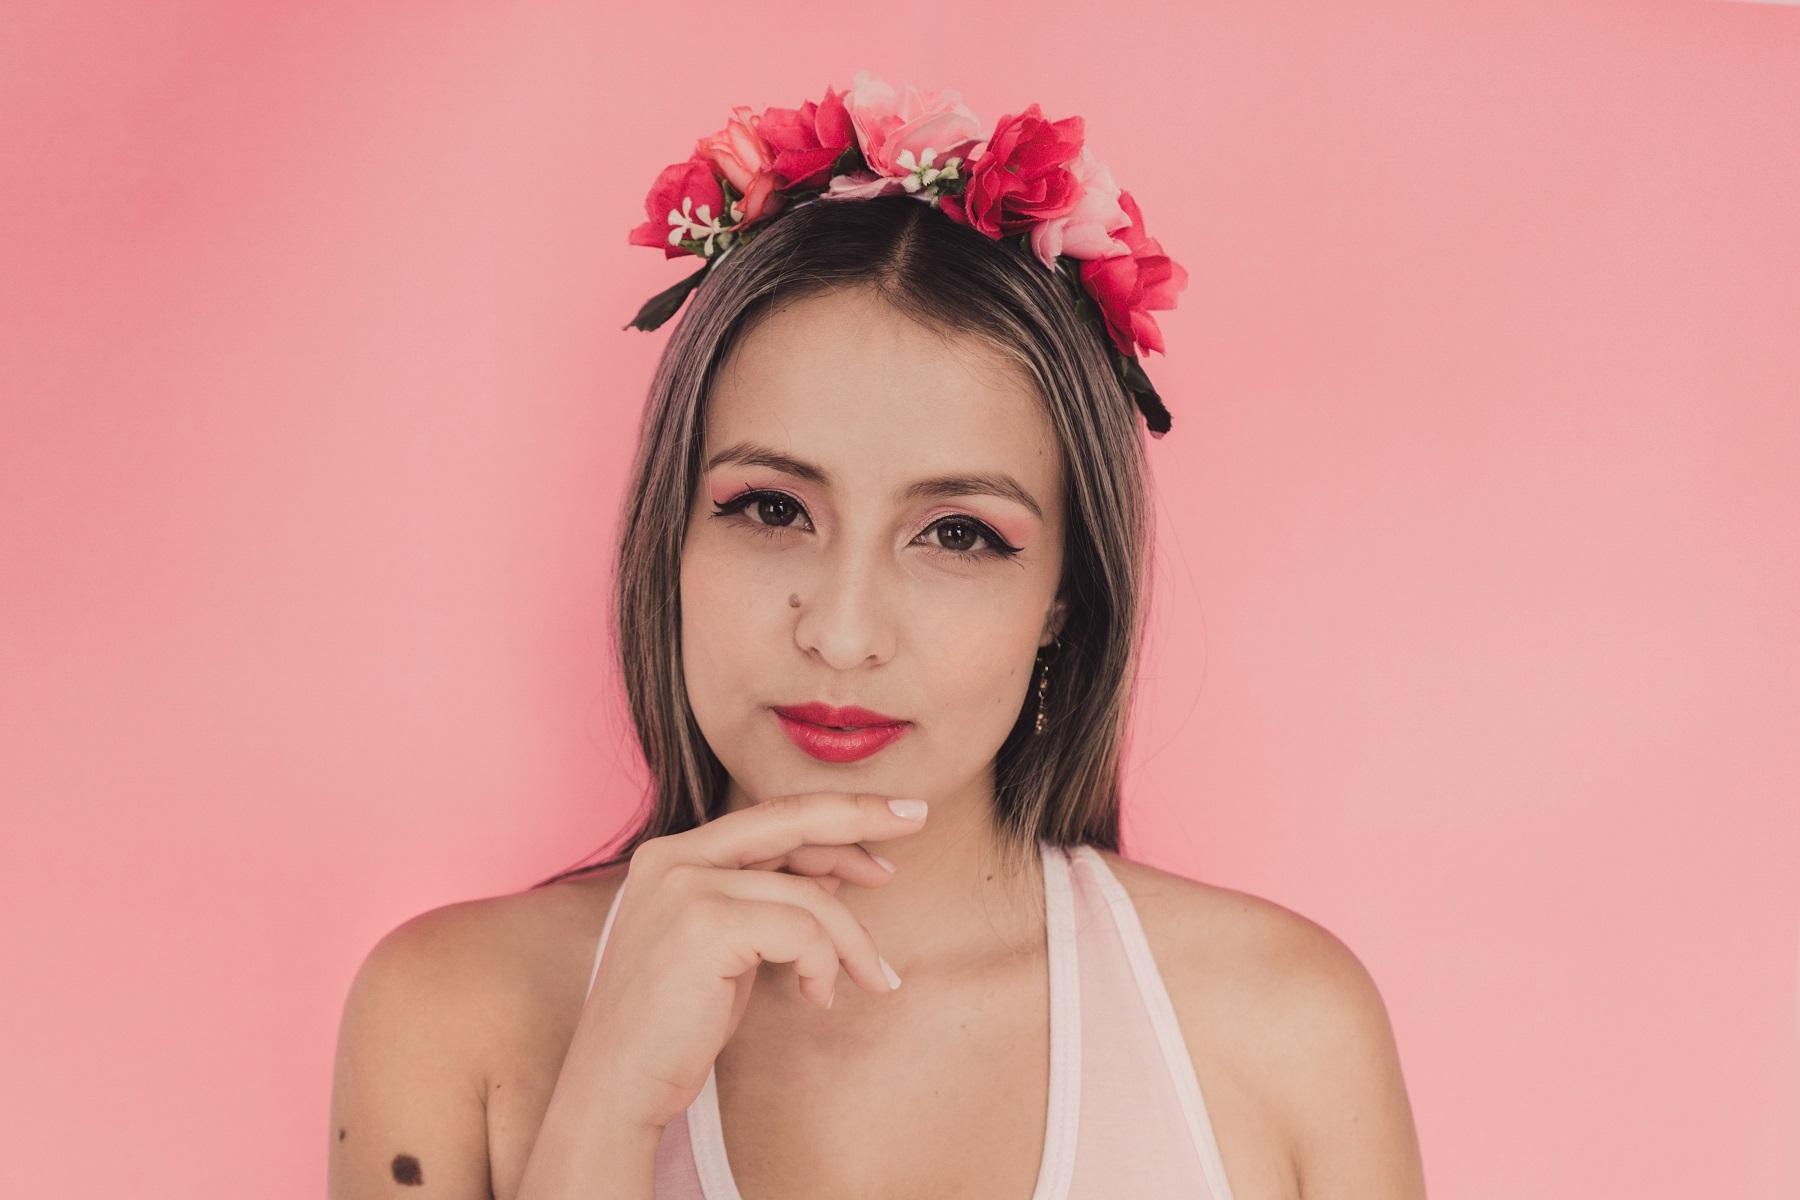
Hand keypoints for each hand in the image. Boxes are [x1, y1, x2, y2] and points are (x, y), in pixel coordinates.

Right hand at [571, 791, 928, 1131]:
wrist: (616, 1088)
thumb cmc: (674, 1025)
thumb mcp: (727, 946)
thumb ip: (766, 900)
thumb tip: (836, 872)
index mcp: (673, 854)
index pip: (771, 818)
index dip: (835, 815)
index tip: (891, 821)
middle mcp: (674, 857)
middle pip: (790, 819)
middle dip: (860, 817)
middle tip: (917, 821)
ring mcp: (685, 886)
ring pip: (808, 893)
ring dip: (854, 940)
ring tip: (873, 979)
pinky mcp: (703, 925)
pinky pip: (803, 931)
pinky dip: (825, 964)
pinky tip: (819, 998)